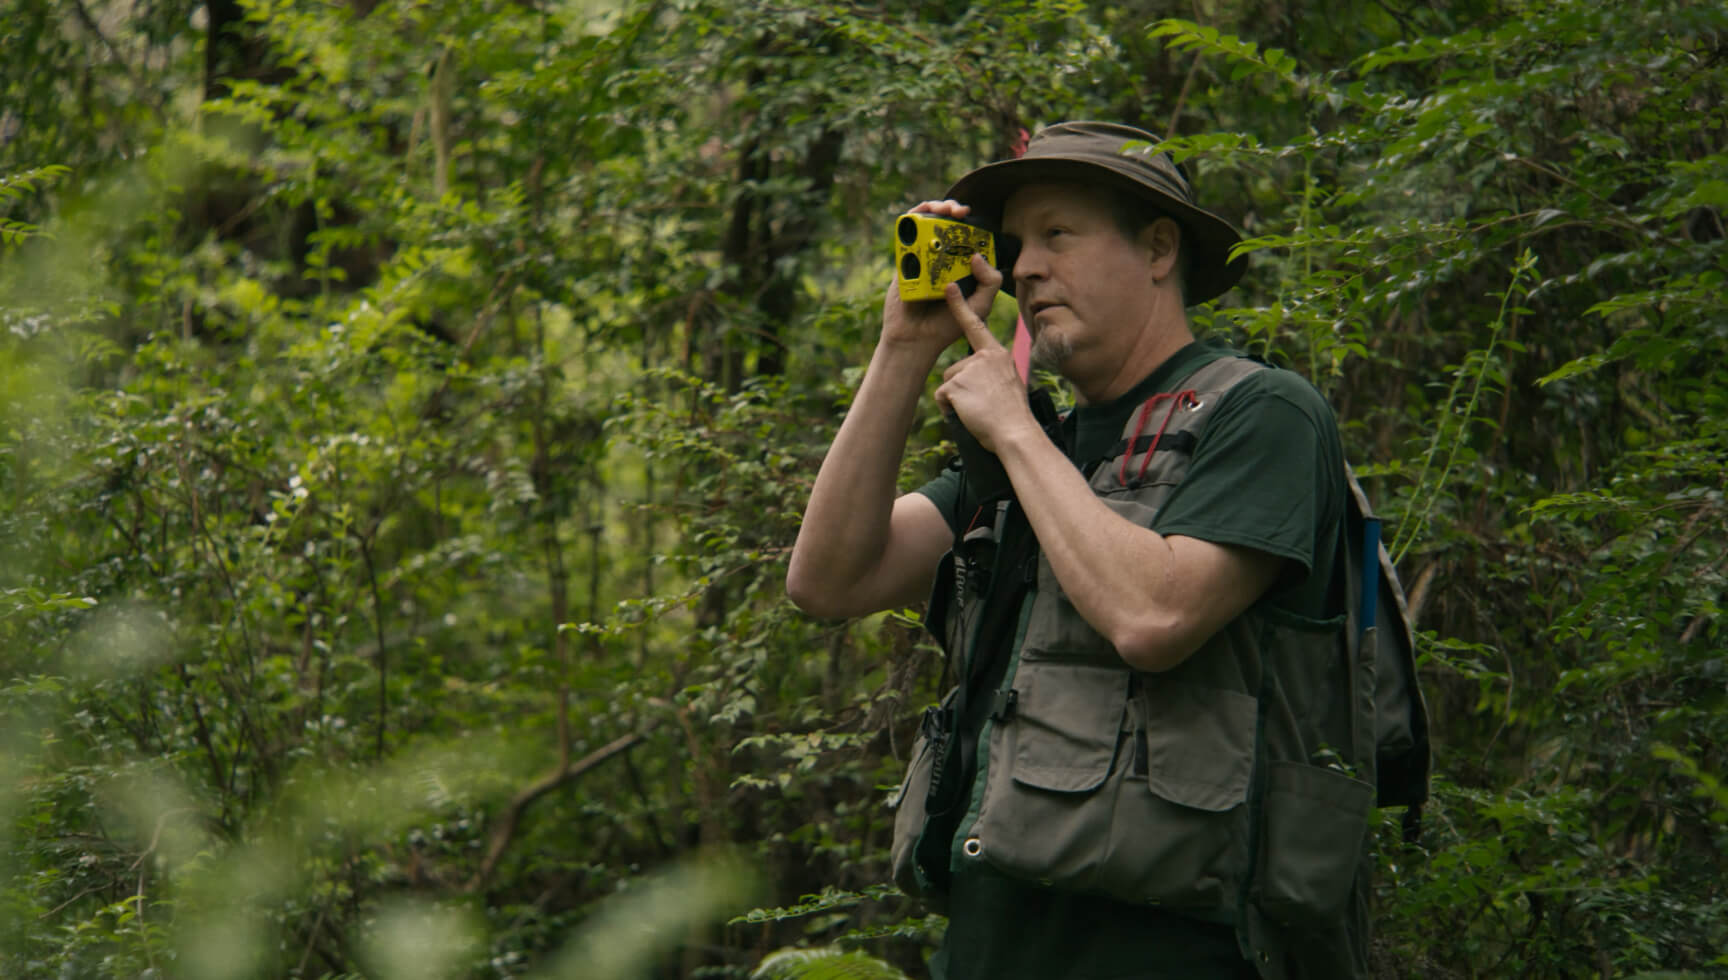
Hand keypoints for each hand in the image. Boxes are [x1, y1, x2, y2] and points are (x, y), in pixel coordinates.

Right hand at [879, 200, 1001, 352]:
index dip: (971, 223)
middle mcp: (941, 259)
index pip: (967, 235)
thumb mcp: (981, 305)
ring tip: (942, 210)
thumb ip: (989, 282)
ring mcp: (921, 258)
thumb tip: (977, 255)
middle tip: (959, 211)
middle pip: (945, 224)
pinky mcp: (904, 262)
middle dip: (952, 209)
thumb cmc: (948, 325)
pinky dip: (911, 221)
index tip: (974, 220)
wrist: (916, 339)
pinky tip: (921, 217)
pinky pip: (905, 236)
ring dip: (933, 208)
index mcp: (961, 266)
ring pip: (925, 224)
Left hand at [933, 256, 1034, 453]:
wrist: (1014, 432)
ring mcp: (968, 369)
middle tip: (983, 405)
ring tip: (978, 410)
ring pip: (948, 383)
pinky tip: (968, 415)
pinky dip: (950, 410)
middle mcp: (983, 357)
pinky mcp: (955, 384)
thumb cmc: (1013, 415)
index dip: (960, 307)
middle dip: (961, 387)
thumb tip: (980, 379)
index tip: (950, 288)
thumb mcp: (1008, 384)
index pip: (976, 326)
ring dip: (957, 400)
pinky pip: (942, 398)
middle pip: (956, 368)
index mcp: (997, 354)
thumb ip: (993, 373)